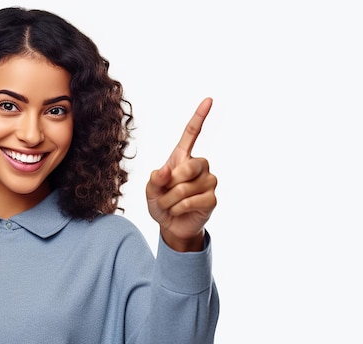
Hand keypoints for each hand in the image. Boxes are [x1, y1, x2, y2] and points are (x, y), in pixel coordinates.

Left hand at [146, 98, 217, 251]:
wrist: (171, 225)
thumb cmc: (160, 202)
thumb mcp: (150, 190)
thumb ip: (155, 179)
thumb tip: (165, 171)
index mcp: (183, 157)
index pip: (192, 133)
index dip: (199, 117)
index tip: (209, 100)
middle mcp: (199, 165)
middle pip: (189, 166)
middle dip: (171, 183)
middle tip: (164, 193)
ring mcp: (208, 181)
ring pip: (186, 188)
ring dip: (170, 200)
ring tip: (169, 205)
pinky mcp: (212, 198)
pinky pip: (192, 200)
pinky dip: (178, 208)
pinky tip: (179, 210)